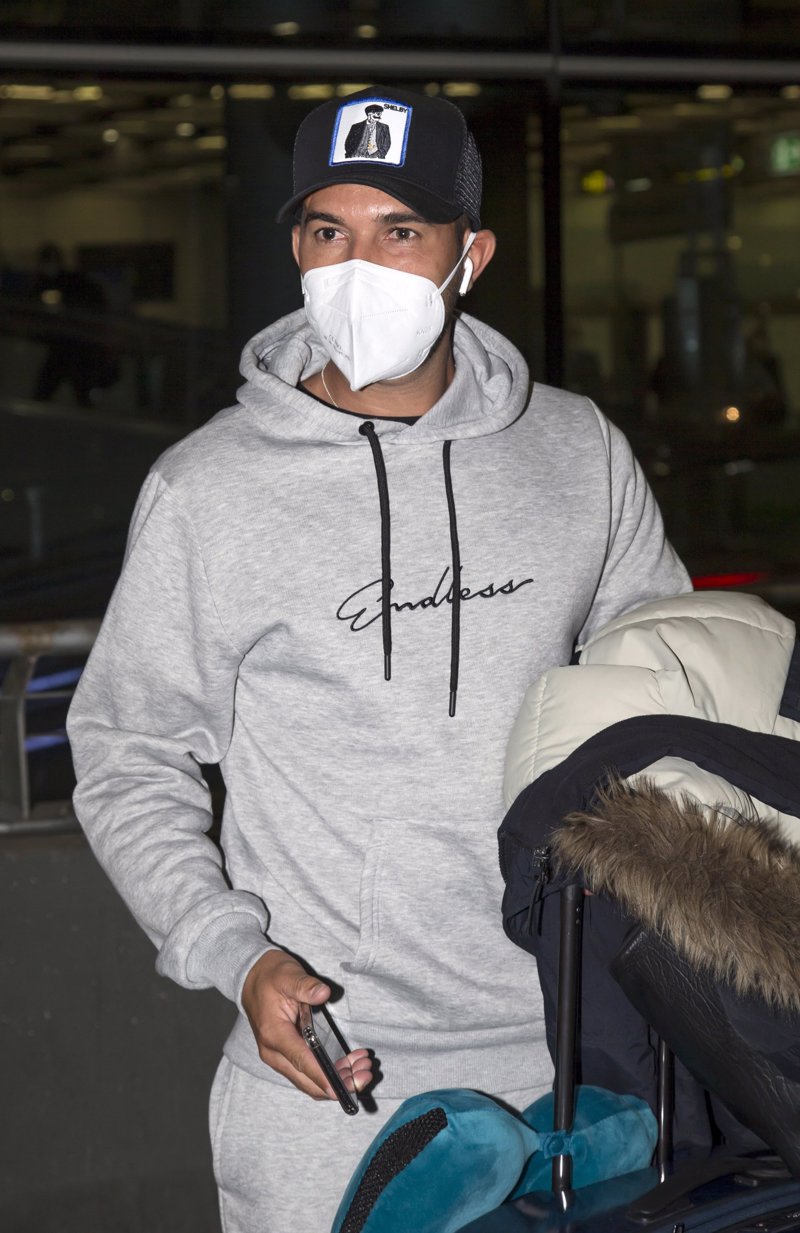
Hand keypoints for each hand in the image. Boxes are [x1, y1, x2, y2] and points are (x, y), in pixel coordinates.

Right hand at [241, 950, 371, 1100]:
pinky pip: (308, 1074)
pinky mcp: (286, 1057)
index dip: (323, 1077)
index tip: (343, 1089)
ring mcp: (279, 1058)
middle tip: (365, 1074)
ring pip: (310, 1083)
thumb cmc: (271, 976)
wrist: (252, 979)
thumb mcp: (288, 974)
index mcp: (274, 1034)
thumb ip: (305, 986)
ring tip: (363, 1069)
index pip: (301, 1061)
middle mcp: (274, 1053)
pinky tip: (350, 1064)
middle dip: (339, 1084)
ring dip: (337, 1082)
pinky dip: (329, 1075)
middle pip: (308, 1082)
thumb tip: (323, 993)